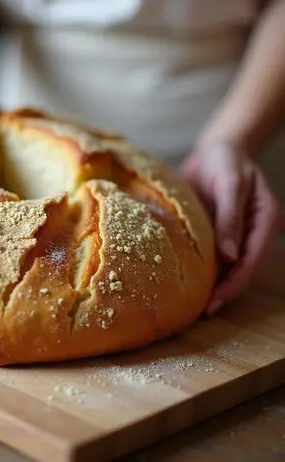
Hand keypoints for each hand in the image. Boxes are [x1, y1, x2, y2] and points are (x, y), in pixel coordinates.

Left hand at [180, 141, 283, 314]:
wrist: (216, 150)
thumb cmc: (225, 161)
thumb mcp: (228, 184)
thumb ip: (229, 217)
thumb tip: (229, 256)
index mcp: (266, 219)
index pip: (253, 259)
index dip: (235, 282)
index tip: (216, 300)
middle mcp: (257, 231)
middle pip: (245, 269)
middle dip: (226, 291)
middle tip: (203, 311)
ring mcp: (241, 233)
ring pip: (232, 267)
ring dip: (217, 285)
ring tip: (197, 305)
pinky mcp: (225, 232)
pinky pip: (219, 256)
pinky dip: (209, 271)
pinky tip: (194, 283)